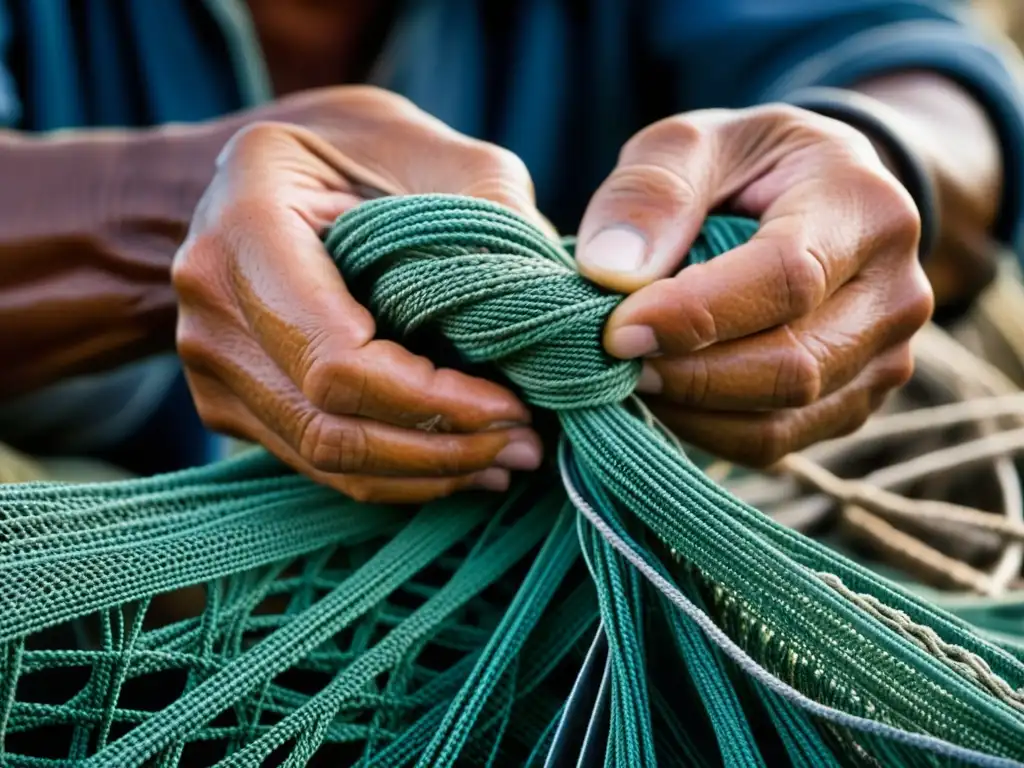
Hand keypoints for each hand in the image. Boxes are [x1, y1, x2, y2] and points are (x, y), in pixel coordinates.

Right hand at [172, 87, 544, 502]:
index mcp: (247, 224)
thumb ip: (493, 219)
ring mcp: (207, 359)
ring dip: (423, 473)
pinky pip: (312, 461)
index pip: (339, 358)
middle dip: (441, 450)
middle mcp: (211, 301)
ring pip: (322, 457)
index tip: (514, 406)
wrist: (270, 172)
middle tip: (525, 444)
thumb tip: (556, 310)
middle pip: (329, 425)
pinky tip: (454, 462)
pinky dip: (390, 473)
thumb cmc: (361, 150)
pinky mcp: (225, 398)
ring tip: (504, 459)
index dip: (435, 404)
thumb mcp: (438, 153)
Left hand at [576, 105, 933, 465]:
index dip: (694, 315)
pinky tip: (665, 393)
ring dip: (688, 409)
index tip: (615, 329)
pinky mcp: (854, 401)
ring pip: (780, 420)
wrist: (813, 199)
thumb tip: (612, 271)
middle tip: (609, 358)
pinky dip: (705, 430)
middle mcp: (895, 293)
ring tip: (630, 373)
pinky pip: (774, 442)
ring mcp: (884, 358)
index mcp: (865, 208)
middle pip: (790, 366)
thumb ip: (651, 191)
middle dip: (686, 373)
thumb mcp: (692, 144)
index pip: (786, 279)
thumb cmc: (746, 166)